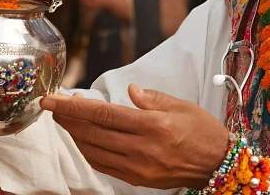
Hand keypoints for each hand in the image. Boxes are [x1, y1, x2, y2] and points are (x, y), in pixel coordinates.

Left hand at [41, 84, 228, 189]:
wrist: (217, 164)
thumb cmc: (203, 131)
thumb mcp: (181, 106)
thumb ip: (151, 98)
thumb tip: (129, 91)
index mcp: (152, 125)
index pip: (103, 113)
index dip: (73, 106)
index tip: (53, 99)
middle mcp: (141, 147)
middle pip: (92, 132)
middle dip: (67, 118)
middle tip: (52, 107)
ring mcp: (137, 167)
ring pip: (94, 150)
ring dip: (75, 135)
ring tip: (66, 120)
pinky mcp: (137, 179)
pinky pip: (104, 165)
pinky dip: (88, 152)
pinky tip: (83, 140)